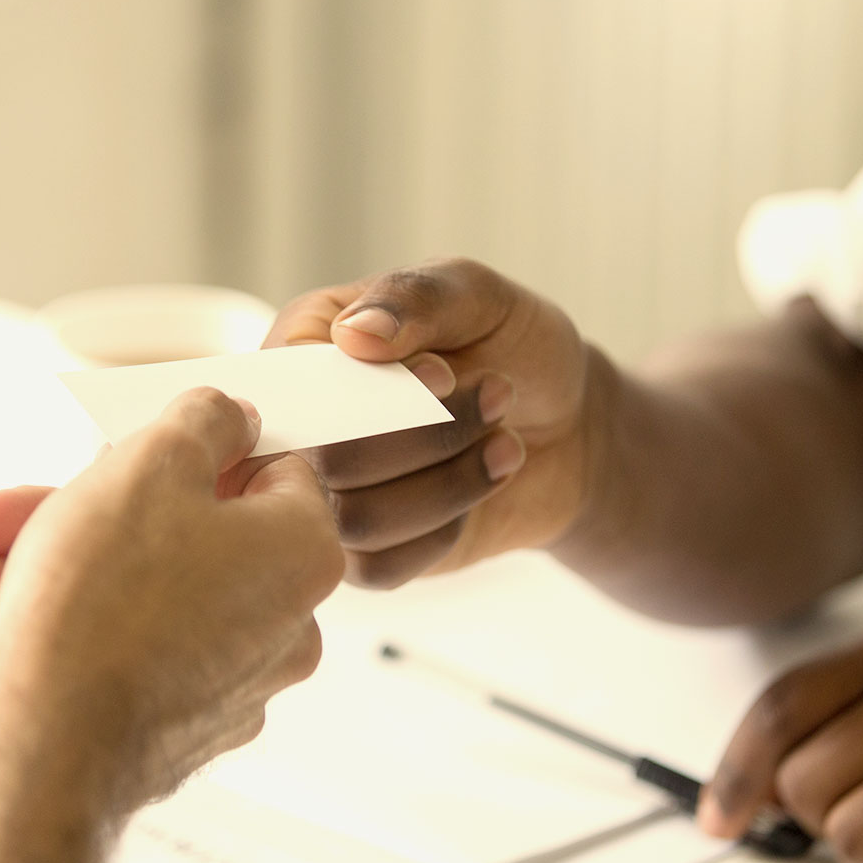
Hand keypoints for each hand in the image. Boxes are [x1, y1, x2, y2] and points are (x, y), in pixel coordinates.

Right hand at [0, 388, 343, 810]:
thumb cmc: (101, 606)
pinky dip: (53, 639)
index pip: (272, 470)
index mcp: (304, 555)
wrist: (44, 754)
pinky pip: (116, 659)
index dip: (195, 450)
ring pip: (130, 598)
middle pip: (178, 537)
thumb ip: (203, 422)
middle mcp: (285, 626)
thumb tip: (230, 419)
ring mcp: (231, 686)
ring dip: (35, 578)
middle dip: (68, 521)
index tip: (129, 449)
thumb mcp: (151, 463)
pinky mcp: (176, 732)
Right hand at [265, 258, 598, 587]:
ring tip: (505, 441)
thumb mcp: (476, 296)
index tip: (444, 372)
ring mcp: (327, 496)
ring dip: (449, 482)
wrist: (567, 422)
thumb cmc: (510, 344)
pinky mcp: (365, 552)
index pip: (295, 384)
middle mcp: (304, 424)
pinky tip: (484, 482)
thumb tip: (355, 334)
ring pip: (357, 521)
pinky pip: (383, 566)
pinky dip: (446, 527)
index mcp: (304, 344)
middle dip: (428, 434)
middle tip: (500, 393)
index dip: (367, 391)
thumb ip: (416, 299)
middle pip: (326, 460)